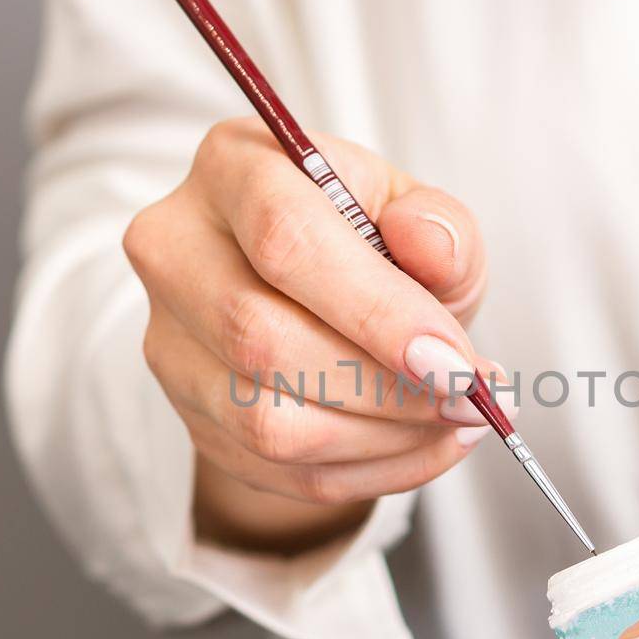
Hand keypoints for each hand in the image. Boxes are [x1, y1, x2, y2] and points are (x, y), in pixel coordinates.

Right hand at [123, 118, 497, 552]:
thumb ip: (439, 225)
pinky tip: (423, 446)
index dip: (374, 311)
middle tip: (470, 401)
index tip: (455, 364)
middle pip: (260, 339)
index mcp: (234, 166)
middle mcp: (177, 247)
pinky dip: (368, 472)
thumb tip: (432, 245)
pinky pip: (277, 470)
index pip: (284, 238)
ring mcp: (169, 337)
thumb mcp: (420, 215)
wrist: (321, 300)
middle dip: (384, 389)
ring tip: (455, 421)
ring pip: (263, 421)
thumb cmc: (373, 244)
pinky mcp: (188, 412)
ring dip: (380, 439)